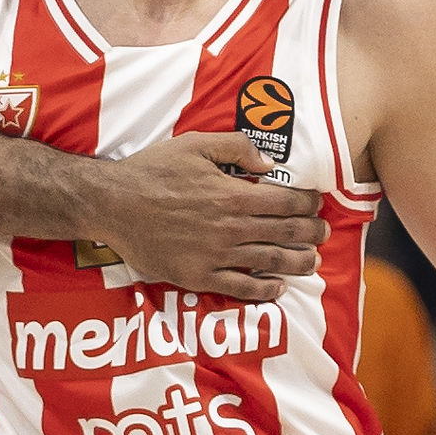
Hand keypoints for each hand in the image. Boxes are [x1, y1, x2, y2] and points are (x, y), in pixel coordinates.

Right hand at [73, 134, 328, 300]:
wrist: (112, 203)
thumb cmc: (152, 170)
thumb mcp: (195, 144)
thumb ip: (237, 148)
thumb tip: (268, 163)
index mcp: (234, 195)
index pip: (287, 201)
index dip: (308, 204)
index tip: (316, 204)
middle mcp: (230, 228)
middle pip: (287, 233)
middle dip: (312, 233)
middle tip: (323, 233)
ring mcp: (215, 255)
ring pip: (271, 263)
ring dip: (298, 262)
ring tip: (313, 261)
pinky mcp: (198, 276)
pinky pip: (241, 289)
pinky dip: (265, 290)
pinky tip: (278, 287)